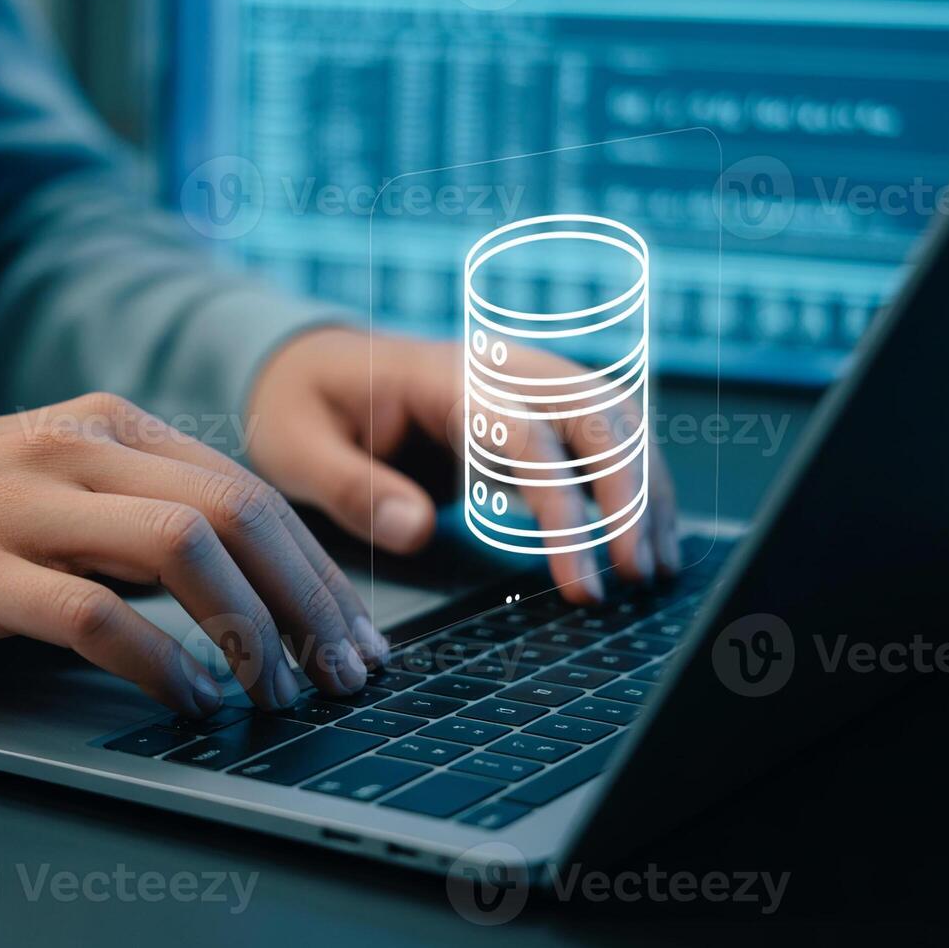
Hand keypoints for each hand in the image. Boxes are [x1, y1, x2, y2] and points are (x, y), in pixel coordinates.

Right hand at [0, 392, 387, 716]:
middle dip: (307, 600)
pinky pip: (95, 614)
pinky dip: (160, 662)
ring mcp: (26, 505)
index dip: (317, 569)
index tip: (357, 634)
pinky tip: (191, 699)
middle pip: (236, 513)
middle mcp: (78, 449)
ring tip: (277, 691)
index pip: (249, 491)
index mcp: (110, 424)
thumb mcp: (64, 486)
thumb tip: (262, 585)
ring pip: (182, 549)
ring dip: (249, 629)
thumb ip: (149, 513)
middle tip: (343, 671)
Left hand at [245, 329, 678, 601]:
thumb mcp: (295, 448)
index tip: (584, 585)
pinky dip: (633, 476)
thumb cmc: (299, 406)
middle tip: (638, 577)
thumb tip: (418, 531)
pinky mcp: (528, 404)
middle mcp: (494, 368)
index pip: (525, 436)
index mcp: (439, 378)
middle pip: (595, 413)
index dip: (564, 512)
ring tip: (653, 567)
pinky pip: (602, 427)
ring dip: (645, 485)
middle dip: (630, 495)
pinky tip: (642, 535)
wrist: (305, 363)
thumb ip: (352, 488)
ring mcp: (518, 379)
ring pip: (614, 415)